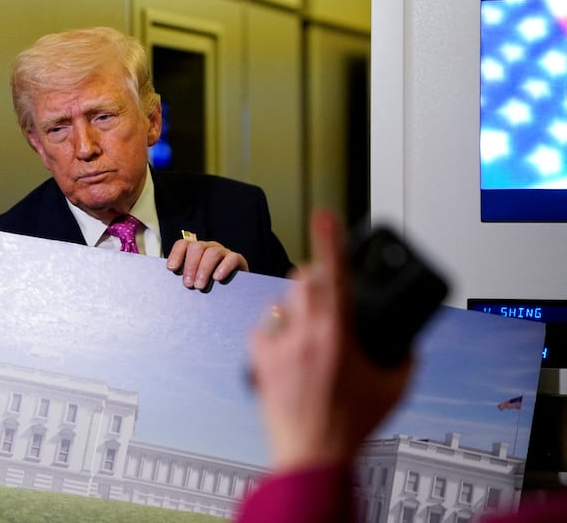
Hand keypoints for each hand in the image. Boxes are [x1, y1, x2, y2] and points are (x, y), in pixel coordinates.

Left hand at [166, 239, 248, 289]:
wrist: (233, 294)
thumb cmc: (208, 287)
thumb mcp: (193, 282)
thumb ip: (183, 279)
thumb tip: (167, 284)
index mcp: (195, 251)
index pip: (183, 244)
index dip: (176, 255)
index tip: (172, 269)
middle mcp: (208, 248)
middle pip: (196, 247)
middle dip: (190, 266)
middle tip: (188, 284)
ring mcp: (223, 252)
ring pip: (212, 253)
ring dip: (204, 270)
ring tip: (199, 286)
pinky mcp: (238, 259)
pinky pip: (231, 258)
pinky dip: (224, 267)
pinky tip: (217, 278)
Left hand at [249, 209, 412, 470]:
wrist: (313, 454)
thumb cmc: (351, 425)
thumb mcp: (394, 389)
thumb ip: (405, 358)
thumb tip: (408, 342)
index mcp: (339, 334)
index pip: (335, 275)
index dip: (329, 240)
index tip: (324, 215)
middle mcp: (306, 334)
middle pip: (303, 281)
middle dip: (315, 279)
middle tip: (324, 293)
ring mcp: (280, 347)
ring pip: (279, 303)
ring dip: (294, 308)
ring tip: (305, 330)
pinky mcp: (261, 361)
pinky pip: (260, 331)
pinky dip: (272, 333)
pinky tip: (283, 348)